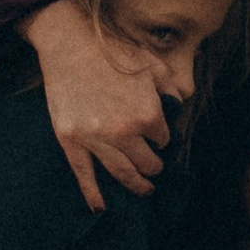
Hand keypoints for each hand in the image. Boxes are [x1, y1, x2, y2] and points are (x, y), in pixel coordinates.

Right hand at [23, 0, 170, 210]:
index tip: (160, 137)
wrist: (69, 41)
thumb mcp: (153, 63)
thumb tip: (180, 104)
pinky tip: (102, 207)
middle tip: (156, 169)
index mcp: (148, 114)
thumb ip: (172, 87)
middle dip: (154, 167)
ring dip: (135, 185)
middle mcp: (124, 132)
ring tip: (144, 189)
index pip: (163, 139)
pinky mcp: (70, 140)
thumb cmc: (113, 49)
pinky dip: (93, 194)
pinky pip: (83, 175)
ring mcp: (95, 139)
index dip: (163, 138)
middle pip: (145, 163)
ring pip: (121, 173)